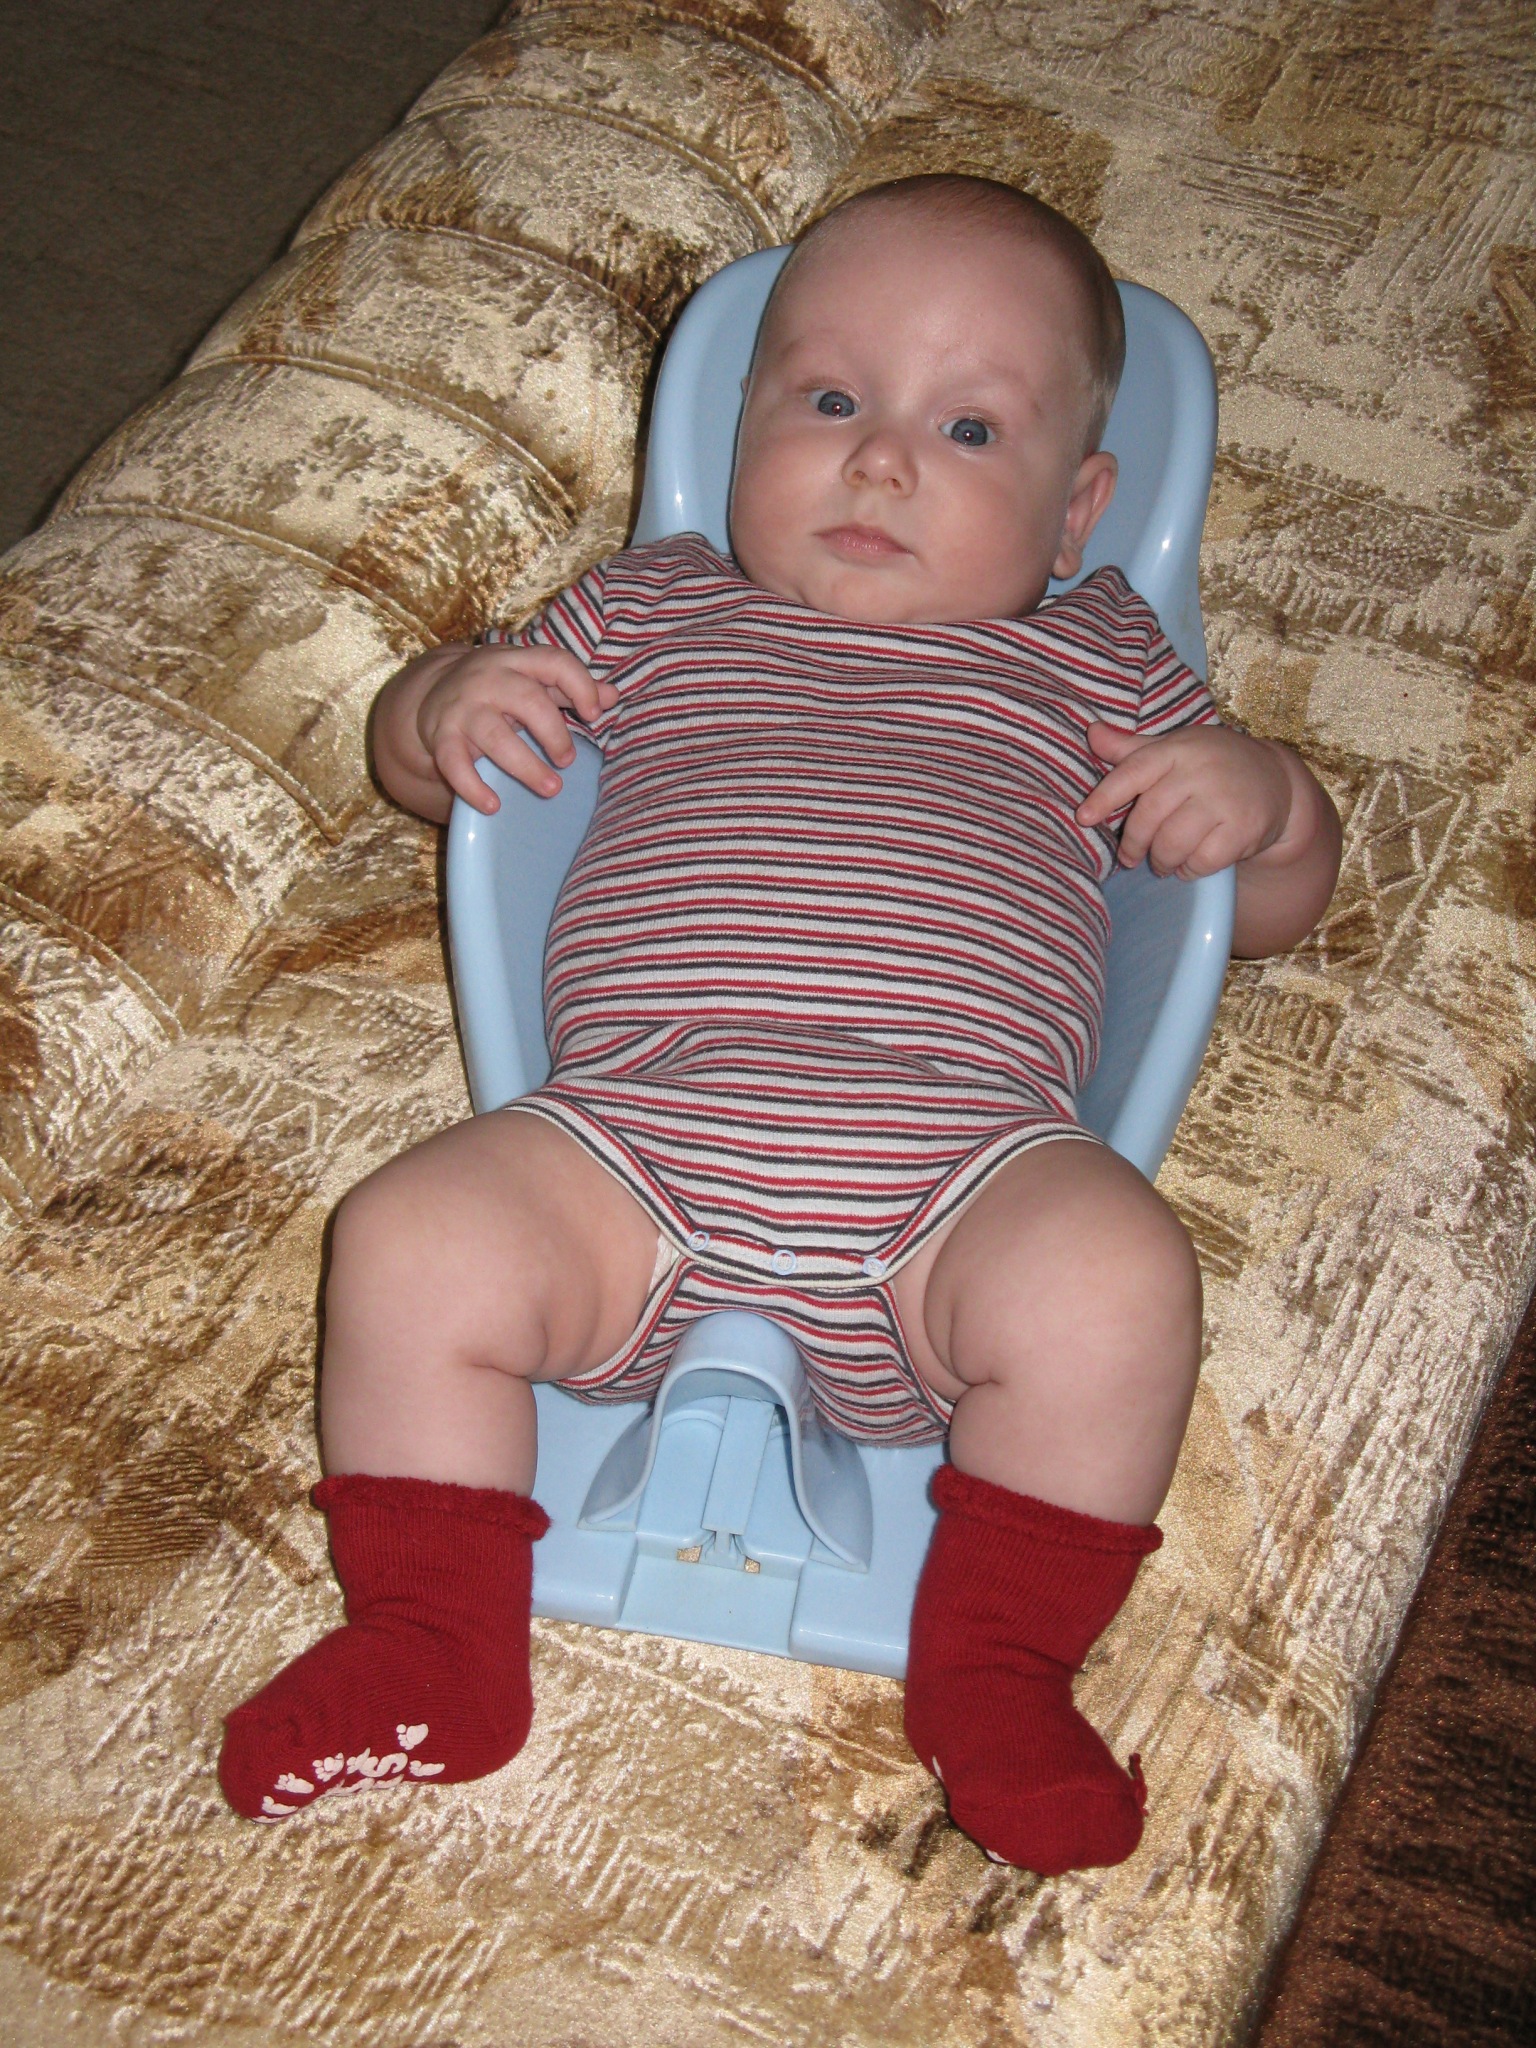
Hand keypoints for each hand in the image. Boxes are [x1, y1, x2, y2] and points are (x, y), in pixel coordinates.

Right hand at [415, 644, 618, 812]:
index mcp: (518, 661)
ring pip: (493, 734)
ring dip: (525, 765)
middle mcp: (489, 679)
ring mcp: (463, 707)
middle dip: (553, 733)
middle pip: (526, 700)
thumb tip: (613, 696)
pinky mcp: (442, 735)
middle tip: (567, 761)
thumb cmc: (498, 688)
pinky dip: (472, 786)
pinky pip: (454, 762)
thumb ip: (570, 687)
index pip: (554, 662)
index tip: (594, 714)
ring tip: (551, 789)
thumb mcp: (532, 679)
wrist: (432, 691)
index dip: (580, 686)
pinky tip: (493, 806)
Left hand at [1075, 722, 1293, 878]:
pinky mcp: (1244, 828)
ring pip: (1173, 843)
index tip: (1083, 818)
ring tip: (1160, 863)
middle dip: (1133, 844)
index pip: (1134, 771)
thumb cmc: (1211, 764)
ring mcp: (1224, 799)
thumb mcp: (1174, 749)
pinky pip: (1202, 860)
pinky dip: (1189, 870)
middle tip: (1129, 857)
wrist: (1276, 779)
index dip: (1105, 796)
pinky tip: (1188, 866)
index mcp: (1177, 749)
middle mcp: (1200, 770)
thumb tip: (1091, 732)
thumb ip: (1132, 749)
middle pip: (1149, 815)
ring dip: (1161, 860)